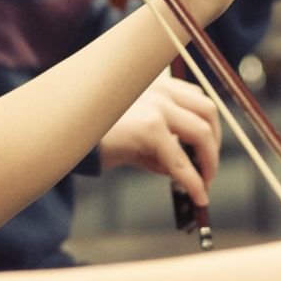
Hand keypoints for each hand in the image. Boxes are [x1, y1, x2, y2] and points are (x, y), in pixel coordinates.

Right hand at [97, 74, 222, 204]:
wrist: (66, 137)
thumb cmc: (98, 136)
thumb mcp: (137, 133)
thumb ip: (165, 143)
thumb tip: (193, 169)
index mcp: (156, 83)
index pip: (198, 98)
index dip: (209, 126)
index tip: (208, 150)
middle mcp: (160, 89)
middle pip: (208, 111)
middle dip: (215, 143)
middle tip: (209, 170)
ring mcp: (156, 105)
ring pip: (202, 133)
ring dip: (210, 162)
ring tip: (205, 184)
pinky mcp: (150, 128)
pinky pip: (181, 161)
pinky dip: (194, 182)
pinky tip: (198, 197)